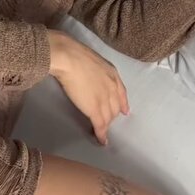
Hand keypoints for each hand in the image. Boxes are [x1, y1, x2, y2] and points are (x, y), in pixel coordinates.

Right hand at [49, 33, 129, 147]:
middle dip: (112, 115)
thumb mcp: (92, 59)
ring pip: (109, 117)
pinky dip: (101, 134)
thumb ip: (94, 69)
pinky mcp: (94, 109)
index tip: (124, 111)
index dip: (123, 104)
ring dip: (106, 125)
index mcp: (112, 74)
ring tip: (102, 131)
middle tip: (107, 121)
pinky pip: (100, 125)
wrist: (69, 58)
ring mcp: (104, 99)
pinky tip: (101, 140)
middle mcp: (112, 88)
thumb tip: (87, 73)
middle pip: (115, 107)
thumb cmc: (75, 54)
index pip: (121, 93)